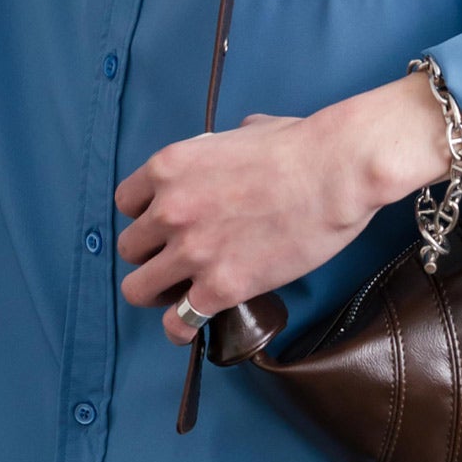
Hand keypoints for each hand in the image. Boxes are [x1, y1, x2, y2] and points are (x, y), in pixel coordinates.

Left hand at [113, 110, 378, 347]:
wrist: (335, 172)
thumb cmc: (302, 145)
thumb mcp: (247, 131)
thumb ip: (225, 145)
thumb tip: (239, 141)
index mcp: (170, 167)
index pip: (126, 202)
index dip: (146, 216)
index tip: (165, 225)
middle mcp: (169, 210)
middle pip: (130, 248)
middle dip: (153, 254)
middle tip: (178, 260)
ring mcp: (192, 251)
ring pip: (139, 290)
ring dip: (159, 294)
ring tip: (180, 295)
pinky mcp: (220, 287)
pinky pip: (177, 324)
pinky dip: (181, 330)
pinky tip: (192, 328)